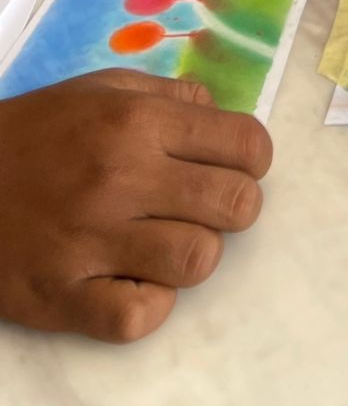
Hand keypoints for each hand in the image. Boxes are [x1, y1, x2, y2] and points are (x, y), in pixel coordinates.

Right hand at [0, 70, 272, 342]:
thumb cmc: (37, 132)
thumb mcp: (103, 89)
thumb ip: (172, 97)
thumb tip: (226, 118)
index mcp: (137, 121)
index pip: (247, 145)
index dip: (251, 159)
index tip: (232, 166)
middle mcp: (121, 177)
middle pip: (238, 205)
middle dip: (233, 206)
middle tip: (201, 207)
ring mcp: (91, 240)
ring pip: (199, 261)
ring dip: (192, 254)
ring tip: (161, 242)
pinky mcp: (61, 296)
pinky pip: (139, 317)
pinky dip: (148, 305)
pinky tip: (131, 281)